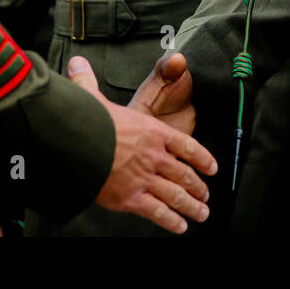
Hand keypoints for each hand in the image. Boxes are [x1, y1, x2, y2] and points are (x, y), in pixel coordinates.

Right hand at [69, 56, 216, 233]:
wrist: (77, 146)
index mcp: (152, 132)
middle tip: (206, 195)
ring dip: (192, 206)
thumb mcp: (92, 98)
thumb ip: (89, 82)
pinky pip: (158, 212)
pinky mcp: (131, 199)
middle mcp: (154, 156)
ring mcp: (145, 178)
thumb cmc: (87, 122)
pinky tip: (180, 226)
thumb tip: (78, 63)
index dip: (202, 158)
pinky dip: (171, 220)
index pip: (186, 146)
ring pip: (177, 195)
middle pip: (185, 174)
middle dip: (199, 187)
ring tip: (202, 213)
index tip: (212, 167)